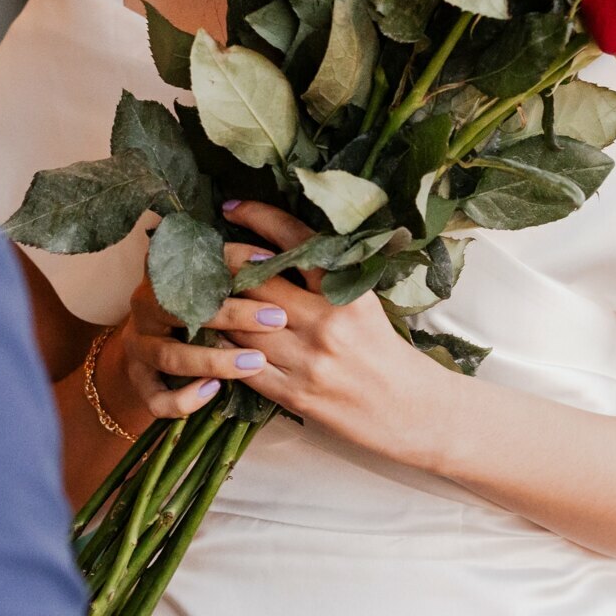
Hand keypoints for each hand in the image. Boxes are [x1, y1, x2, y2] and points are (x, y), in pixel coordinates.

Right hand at [113, 251, 292, 419]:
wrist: (147, 353)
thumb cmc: (190, 312)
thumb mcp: (205, 287)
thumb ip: (232, 274)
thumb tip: (277, 260)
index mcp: (161, 276)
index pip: (195, 263)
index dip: (232, 261)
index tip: (269, 263)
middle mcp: (144, 308)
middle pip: (180, 308)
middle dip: (232, 315)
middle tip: (276, 319)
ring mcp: (139, 348)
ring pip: (170, 357)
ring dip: (215, 360)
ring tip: (256, 362)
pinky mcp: (138, 384)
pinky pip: (157, 398)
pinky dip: (185, 398)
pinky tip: (214, 391)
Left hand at [219, 199, 434, 445]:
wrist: (413, 410)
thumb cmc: (384, 348)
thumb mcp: (364, 300)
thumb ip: (326, 274)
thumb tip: (277, 242)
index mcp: (348, 293)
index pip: (296, 242)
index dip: (259, 217)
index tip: (232, 206)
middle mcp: (327, 324)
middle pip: (256, 282)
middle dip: (225, 262)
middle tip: (206, 250)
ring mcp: (308, 362)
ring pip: (241, 323)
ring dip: (218, 305)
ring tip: (202, 289)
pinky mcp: (294, 395)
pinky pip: (243, 364)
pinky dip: (224, 346)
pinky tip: (215, 332)